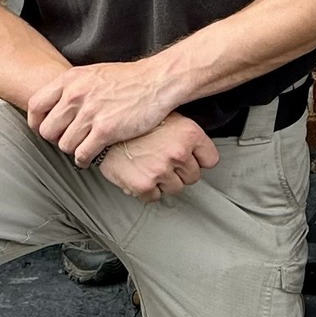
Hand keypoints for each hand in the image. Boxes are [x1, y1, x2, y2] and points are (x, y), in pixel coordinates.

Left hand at [28, 61, 178, 165]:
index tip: (43, 129)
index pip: (36, 105)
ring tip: (85, 146)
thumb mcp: (95, 73)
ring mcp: (90, 114)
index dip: (36, 122)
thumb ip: (74, 87)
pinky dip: (85, 159)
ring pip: (64, 145)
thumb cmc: (131, 79)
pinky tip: (92, 156)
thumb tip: (57, 104)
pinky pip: (82, 154)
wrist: (159, 81)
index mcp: (72, 80)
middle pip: (48, 130)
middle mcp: (76, 96)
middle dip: (57, 139)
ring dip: (74, 149)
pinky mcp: (105, 130)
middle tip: (69, 139)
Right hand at [99, 116, 219, 202]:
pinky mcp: (144, 185)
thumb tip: (199, 153)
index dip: (199, 160)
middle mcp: (179, 152)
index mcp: (190, 133)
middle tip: (164, 162)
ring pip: (175, 188)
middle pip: (193, 176)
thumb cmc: (136, 124)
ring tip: (151, 166)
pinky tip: (140, 174)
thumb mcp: (170, 119)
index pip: (210, 160)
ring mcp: (162, 169)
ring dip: (164, 182)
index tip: (191, 160)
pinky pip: (154, 197)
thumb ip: (187, 136)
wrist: (104, 130)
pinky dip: (147, 190)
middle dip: (180, 172)